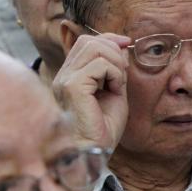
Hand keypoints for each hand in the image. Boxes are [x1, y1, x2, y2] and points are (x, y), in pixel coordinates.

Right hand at [53, 32, 130, 149]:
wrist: (95, 151)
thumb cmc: (103, 129)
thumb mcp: (115, 92)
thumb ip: (116, 69)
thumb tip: (121, 45)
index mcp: (71, 76)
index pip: (86, 42)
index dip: (109, 39)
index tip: (127, 44)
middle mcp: (64, 75)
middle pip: (89, 41)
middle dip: (114, 50)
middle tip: (122, 73)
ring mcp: (65, 80)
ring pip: (94, 47)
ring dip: (115, 62)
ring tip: (117, 84)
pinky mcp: (72, 87)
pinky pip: (99, 65)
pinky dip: (114, 74)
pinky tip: (114, 90)